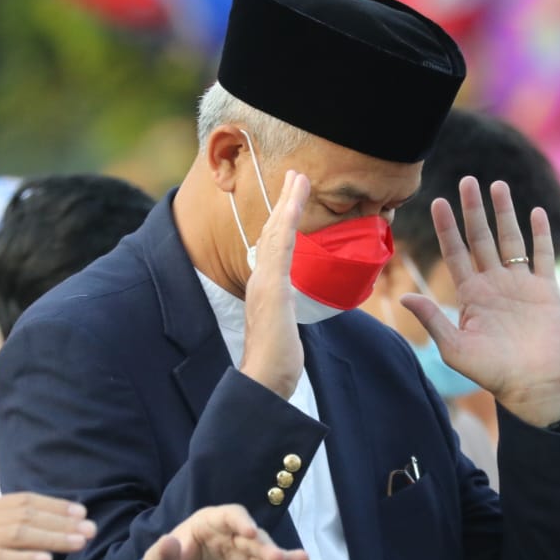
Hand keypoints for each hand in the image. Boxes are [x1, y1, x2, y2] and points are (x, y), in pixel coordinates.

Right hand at [0, 493, 92, 559]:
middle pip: (25, 514)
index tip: (80, 512)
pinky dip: (25, 557)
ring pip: (18, 533)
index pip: (21, 501)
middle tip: (90, 528)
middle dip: (61, 521)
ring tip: (79, 542)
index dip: (53, 505)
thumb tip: (29, 547)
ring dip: (52, 537)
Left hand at [140, 504, 310, 559]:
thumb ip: (162, 554)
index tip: (250, 532)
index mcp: (210, 524)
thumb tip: (168, 542)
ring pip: (269, 556)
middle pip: (255, 538)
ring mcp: (246, 559)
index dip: (241, 522)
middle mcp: (233, 537)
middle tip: (276, 558)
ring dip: (286, 559)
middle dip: (266, 547)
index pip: (229, 516)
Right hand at [239, 170, 310, 398]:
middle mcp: (261, 282)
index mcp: (266, 291)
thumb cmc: (275, 367)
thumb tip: (289, 320)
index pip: (275, 250)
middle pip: (273, 233)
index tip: (291, 202)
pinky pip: (280, 246)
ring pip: (276, 233)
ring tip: (298, 178)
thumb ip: (285, 320)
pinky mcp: (271, 288)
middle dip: (284, 203)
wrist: (262, 383)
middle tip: (295, 176)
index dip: (282, 223)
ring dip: (287, 202)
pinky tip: (293, 201)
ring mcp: (264, 283)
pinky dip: (286, 220)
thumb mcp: (283, 334)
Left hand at [401, 177, 559, 426]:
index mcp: (470, 294)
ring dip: (505, 213)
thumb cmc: (491, 372)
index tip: (437, 202)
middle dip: (474, 210)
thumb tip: (405, 296)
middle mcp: (493, 284)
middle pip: (481, 238)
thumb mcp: (454, 347)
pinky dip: (540, 235)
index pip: (455, 253)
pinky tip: (535, 212)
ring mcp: (520, 284)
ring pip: (510, 240)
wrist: (531, 386)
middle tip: (467, 181)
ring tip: (498, 185)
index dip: (447, 228)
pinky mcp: (546, 290)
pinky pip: (542, 256)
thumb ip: (433, 319)